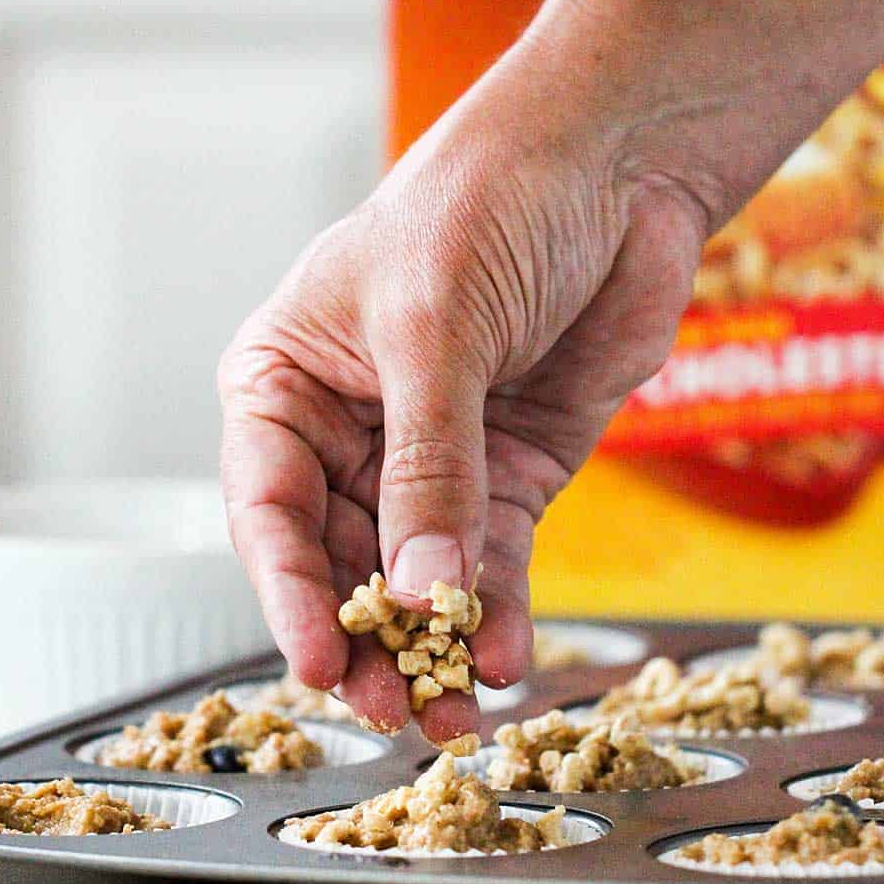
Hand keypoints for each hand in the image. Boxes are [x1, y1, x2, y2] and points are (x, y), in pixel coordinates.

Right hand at [218, 37, 707, 743]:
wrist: (613, 167)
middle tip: (394, 707)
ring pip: (417, 581)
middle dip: (366, 639)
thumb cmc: (486, 205)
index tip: (318, 664)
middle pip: (341, 565)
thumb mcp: (433, 330)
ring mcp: (433, 463)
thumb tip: (418, 595)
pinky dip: (497, 616)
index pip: (270, 510)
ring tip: (452, 715)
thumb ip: (427, 467)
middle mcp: (350, 434)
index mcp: (287, 385)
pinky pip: (493, 566)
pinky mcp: (511, 476)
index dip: (289, 594)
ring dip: (433, 649)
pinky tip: (502, 661)